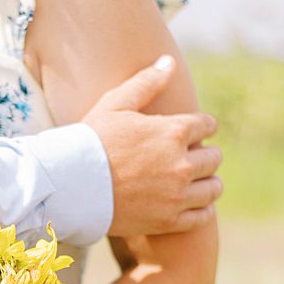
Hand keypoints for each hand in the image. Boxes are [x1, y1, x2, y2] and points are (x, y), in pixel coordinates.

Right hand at [84, 55, 223, 236]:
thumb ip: (146, 83)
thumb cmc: (90, 140)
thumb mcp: (115, 104)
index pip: (206, 126)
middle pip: (214, 157)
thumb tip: (169, 62)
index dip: (203, 126)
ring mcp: (177, 195)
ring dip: (209, 181)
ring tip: (200, 180)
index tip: (198, 129)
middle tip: (195, 155)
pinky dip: (202, 208)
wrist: (69, 185)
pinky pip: (202, 215)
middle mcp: (182, 164)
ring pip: (213, 188)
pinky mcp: (169, 220)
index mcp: (173, 132)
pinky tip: (193, 202)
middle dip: (206, 153)